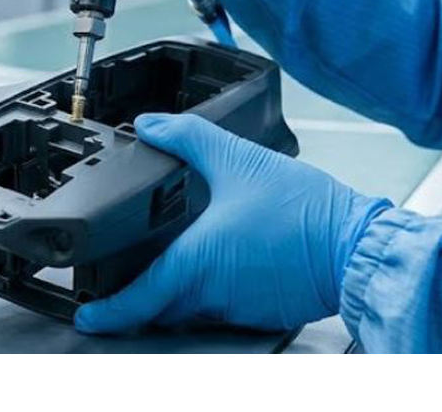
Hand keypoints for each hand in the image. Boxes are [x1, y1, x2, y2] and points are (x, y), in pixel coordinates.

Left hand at [75, 113, 390, 333]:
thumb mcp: (237, 159)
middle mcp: (211, 293)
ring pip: (188, 307)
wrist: (356, 244)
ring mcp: (236, 305)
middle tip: (116, 282)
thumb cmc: (303, 211)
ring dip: (171, 292)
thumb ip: (188, 138)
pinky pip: (218, 305)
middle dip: (135, 297)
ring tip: (161, 264)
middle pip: (159, 306)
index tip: (86, 316)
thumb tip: (150, 125)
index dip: (108, 311)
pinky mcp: (259, 307)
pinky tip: (211, 262)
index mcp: (197, 265)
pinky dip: (204, 289)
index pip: (139, 300)